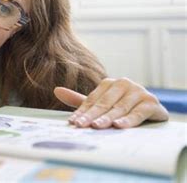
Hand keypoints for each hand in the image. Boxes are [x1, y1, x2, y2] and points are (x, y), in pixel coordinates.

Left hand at [54, 78, 168, 128]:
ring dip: (108, 118)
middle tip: (81, 125)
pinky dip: (128, 120)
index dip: (82, 111)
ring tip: (97, 126)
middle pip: (104, 104)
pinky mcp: (151, 102)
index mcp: (109, 83)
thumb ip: (81, 100)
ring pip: (119, 108)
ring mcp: (139, 92)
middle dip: (92, 116)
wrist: (153, 110)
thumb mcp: (102, 104)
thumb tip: (56, 90)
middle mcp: (124, 84)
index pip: (93, 100)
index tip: (73, 122)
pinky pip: (138, 112)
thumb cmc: (123, 107)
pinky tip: (119, 126)